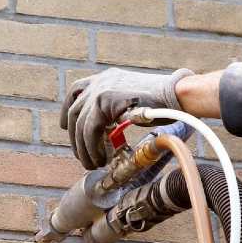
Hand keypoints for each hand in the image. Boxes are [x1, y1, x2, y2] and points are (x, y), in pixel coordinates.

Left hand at [60, 67, 192, 168]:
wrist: (176, 95)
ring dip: (84, 148)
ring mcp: (101, 90)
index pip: (77, 90)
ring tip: (92, 163)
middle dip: (75, 138)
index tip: (66, 126)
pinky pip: (90, 130)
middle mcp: (101, 81)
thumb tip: (110, 129)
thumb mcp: (134, 102)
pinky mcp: (105, 102)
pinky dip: (92, 148)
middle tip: (82, 156)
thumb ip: (118, 109)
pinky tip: (99, 158)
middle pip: (75, 110)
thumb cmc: (164, 103)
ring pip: (80, 124)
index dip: (67, 109)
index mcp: (107, 78)